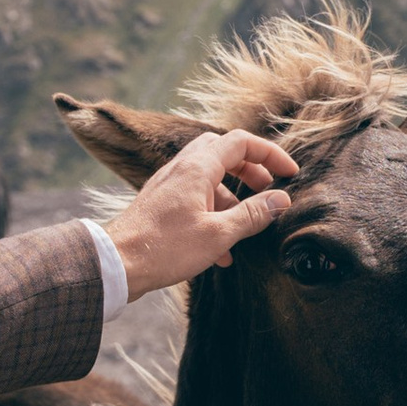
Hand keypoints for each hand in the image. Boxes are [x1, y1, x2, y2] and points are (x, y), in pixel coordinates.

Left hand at [108, 129, 299, 295]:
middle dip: (250, 170)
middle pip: (223, 152)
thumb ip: (252, 215)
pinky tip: (221, 250)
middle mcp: (181, 169)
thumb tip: (281, 200)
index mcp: (197, 168)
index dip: (270, 154)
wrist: (117, 263)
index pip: (241, 142)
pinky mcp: (161, 204)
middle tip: (267, 190)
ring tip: (246, 227)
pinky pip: (194, 199)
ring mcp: (169, 185)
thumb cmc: (165, 248)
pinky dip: (213, 214)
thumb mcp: (218, 234)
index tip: (289, 173)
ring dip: (232, 198)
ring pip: (209, 178)